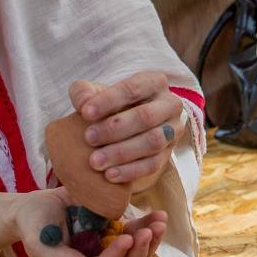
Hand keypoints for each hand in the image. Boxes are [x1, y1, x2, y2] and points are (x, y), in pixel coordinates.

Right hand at [13, 189, 168, 256]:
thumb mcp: (39, 240)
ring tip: (159, 221)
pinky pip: (137, 241)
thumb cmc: (33, 224)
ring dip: (150, 243)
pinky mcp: (116, 241)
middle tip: (148, 230)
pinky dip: (149, 229)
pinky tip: (158, 216)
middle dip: (139, 252)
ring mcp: (107, 256)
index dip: (116, 256)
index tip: (127, 236)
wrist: (38, 208)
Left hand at [71, 73, 185, 188]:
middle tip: (89, 138)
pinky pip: (154, 164)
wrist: (124, 128)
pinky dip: (131, 171)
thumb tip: (83, 104)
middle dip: (115, 129)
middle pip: (146, 116)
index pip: (133, 89)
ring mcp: (173, 130)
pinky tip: (109, 175)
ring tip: (95, 161)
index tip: (84, 113)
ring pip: (153, 141)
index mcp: (154, 82)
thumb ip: (83, 93)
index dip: (108, 101)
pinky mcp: (169, 153)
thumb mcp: (94, 93)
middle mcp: (170, 104)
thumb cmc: (108, 106)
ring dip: (122, 152)